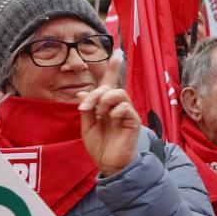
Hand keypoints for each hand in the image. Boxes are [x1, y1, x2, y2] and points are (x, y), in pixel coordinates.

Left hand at [78, 55, 140, 176]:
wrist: (108, 163)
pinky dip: (115, 111)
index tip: (116, 52)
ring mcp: (127, 113)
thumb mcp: (86, 126)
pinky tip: (111, 121)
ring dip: (104, 101)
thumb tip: (84, 91)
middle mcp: (118, 107)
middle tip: (85, 107)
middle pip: (111, 87)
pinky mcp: (133, 121)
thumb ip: (86, 109)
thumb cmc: (99, 146)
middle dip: (96, 93)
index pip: (110, 84)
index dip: (113, 68)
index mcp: (107, 106)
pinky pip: (125, 107)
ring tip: (99, 114)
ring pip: (119, 94)